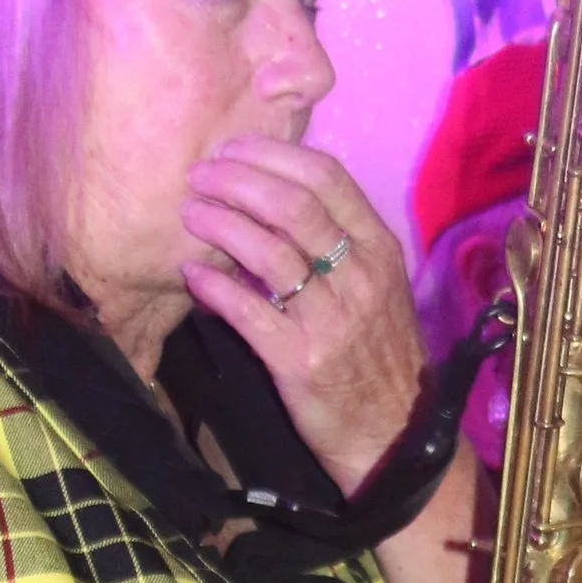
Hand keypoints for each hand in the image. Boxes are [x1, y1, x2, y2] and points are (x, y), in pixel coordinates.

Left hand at [177, 137, 425, 491]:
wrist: (392, 432)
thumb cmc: (377, 354)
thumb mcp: (377, 287)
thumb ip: (340, 242)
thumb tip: (281, 195)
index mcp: (377, 249)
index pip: (327, 178)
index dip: (273, 154)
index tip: (232, 150)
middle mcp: (359, 277)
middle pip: (292, 205)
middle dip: (237, 181)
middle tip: (199, 175)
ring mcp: (332, 319)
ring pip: (268, 251)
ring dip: (220, 224)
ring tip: (189, 214)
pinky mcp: (301, 360)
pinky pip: (249, 311)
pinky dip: (214, 286)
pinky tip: (191, 273)